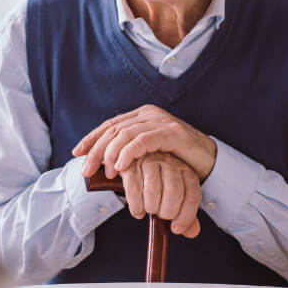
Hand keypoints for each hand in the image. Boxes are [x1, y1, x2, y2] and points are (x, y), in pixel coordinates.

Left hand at [73, 104, 217, 182]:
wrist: (210, 160)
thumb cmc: (177, 159)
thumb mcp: (149, 154)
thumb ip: (130, 153)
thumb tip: (103, 165)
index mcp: (141, 116)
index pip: (110, 124)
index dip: (91, 138)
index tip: (77, 152)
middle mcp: (149, 114)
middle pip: (113, 129)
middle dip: (96, 150)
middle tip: (85, 169)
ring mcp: (160, 121)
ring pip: (125, 134)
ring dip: (111, 155)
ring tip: (105, 173)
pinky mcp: (171, 132)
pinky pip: (143, 141)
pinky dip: (128, 153)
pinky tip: (120, 166)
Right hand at [119, 152, 200, 237]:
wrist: (136, 163)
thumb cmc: (159, 183)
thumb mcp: (176, 197)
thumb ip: (185, 215)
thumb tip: (192, 233)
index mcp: (186, 171)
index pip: (192, 195)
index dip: (186, 217)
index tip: (176, 229)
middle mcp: (170, 164)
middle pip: (174, 193)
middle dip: (166, 212)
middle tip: (160, 216)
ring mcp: (150, 162)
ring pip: (153, 190)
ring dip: (151, 208)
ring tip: (149, 211)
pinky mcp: (131, 166)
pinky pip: (134, 190)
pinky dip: (136, 206)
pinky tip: (138, 211)